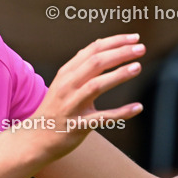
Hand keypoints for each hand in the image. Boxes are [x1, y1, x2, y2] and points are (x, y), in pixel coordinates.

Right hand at [27, 33, 145, 160]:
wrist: (36, 138)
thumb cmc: (55, 108)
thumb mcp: (62, 83)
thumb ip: (80, 65)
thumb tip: (100, 44)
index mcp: (66, 74)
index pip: (92, 50)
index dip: (115, 42)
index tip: (134, 38)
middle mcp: (67, 87)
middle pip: (95, 63)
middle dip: (120, 53)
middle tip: (141, 49)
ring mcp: (71, 106)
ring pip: (96, 86)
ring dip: (118, 75)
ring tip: (137, 67)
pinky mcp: (78, 126)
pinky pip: (102, 118)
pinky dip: (121, 112)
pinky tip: (137, 107)